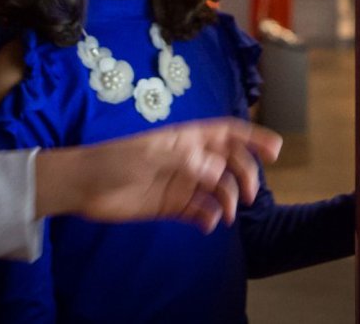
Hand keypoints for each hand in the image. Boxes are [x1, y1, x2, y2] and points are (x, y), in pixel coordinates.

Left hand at [35, 118, 281, 232]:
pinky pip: (200, 211)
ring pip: (217, 189)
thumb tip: (217, 170)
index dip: (252, 138)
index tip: (275, 150)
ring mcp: (182, 183)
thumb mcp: (150, 155)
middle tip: (247, 194)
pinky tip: (208, 225)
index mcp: (186, 139)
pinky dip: (209, 218)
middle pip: (229, 162)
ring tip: (225, 216)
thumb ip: (185, 160)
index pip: (226, 133)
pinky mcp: (172, 206)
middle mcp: (189, 159)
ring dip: (227, 200)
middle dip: (244, 175)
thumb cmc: (115, 160)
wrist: (84, 186)